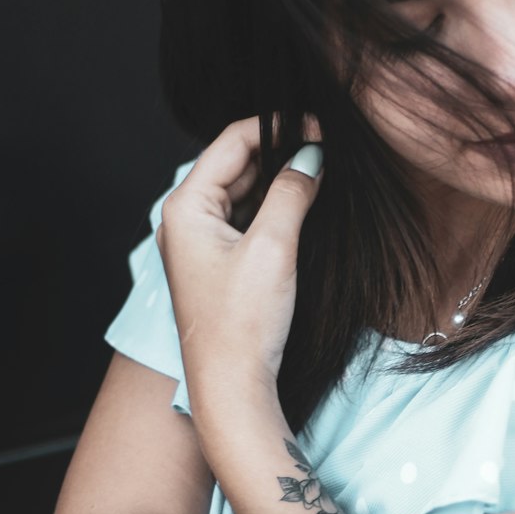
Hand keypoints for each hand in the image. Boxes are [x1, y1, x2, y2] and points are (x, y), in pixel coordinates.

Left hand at [154, 117, 322, 401]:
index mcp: (185, 207)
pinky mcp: (218, 264)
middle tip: (329, 151)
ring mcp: (200, 242)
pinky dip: (274, 210)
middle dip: (281, 153)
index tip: (322, 129)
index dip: (278, 127)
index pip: (232, 141)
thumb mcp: (273, 247)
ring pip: (244, 192)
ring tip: (322, 176)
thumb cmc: (242, 323)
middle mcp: (185, 219)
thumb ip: (291, 192)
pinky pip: (246, 220)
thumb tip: (312, 155)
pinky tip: (305, 209)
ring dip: (280, 182)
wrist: (231, 387)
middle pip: (237, 163)